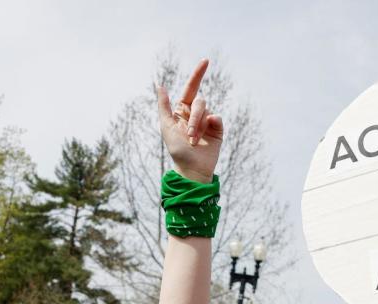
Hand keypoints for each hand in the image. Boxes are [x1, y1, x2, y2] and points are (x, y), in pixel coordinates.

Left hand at [156, 59, 222, 183]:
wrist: (192, 168)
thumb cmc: (177, 150)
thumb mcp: (166, 126)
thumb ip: (163, 106)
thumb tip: (160, 85)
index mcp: (182, 111)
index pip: (190, 88)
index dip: (197, 74)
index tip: (206, 61)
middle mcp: (195, 114)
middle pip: (198, 101)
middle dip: (194, 117)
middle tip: (190, 135)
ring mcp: (207, 121)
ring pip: (206, 110)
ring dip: (198, 126)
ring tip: (194, 140)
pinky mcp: (218, 129)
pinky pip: (217, 118)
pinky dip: (211, 125)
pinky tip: (206, 138)